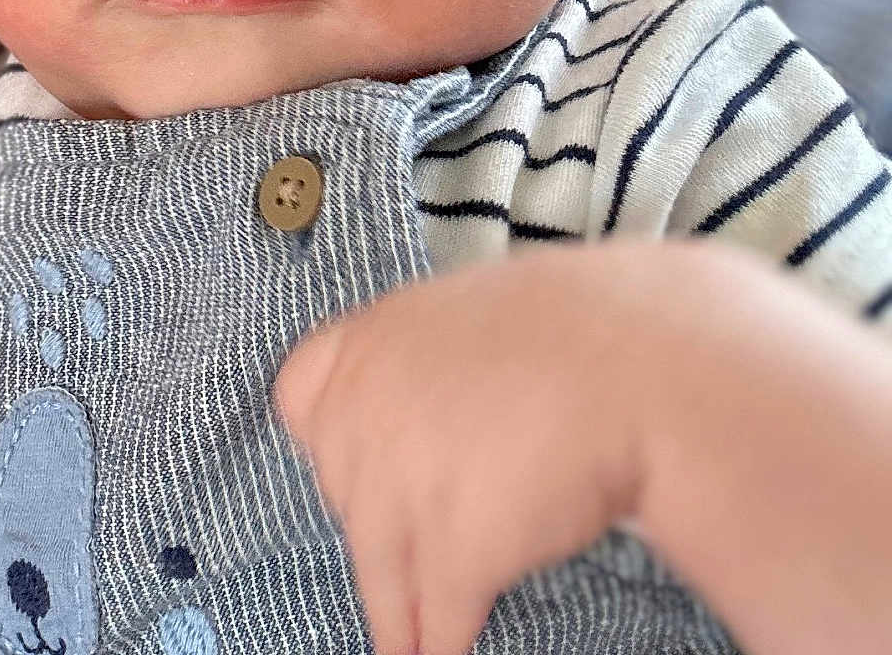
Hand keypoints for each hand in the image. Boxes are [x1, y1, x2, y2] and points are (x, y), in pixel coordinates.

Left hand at [275, 242, 678, 654]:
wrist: (638, 362)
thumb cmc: (566, 329)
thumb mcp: (463, 315)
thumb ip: (417, 364)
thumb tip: (417, 404)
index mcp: (364, 345)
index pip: (299, 398)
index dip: (328, 439)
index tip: (344, 466)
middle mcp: (363, 414)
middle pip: (344, 494)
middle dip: (376, 525)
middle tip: (409, 545)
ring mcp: (400, 485)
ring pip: (381, 570)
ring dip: (396, 611)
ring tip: (404, 638)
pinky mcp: (452, 549)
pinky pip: (433, 617)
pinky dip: (434, 644)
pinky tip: (437, 654)